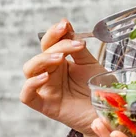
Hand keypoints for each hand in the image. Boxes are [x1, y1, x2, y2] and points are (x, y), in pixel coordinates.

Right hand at [20, 19, 105, 135]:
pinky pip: (27, 96)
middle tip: (74, 44)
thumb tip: (66, 26)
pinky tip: (45, 77)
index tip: (65, 24)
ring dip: (42, 60)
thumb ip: (78, 48)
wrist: (108, 113)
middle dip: (54, 44)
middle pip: (40, 54)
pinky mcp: (46, 105)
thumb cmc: (99, 88)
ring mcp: (47, 89)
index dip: (54, 32)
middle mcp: (50, 73)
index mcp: (60, 62)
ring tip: (60, 58)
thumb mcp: (90, 63)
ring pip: (29, 70)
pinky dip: (31, 84)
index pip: (49, 43)